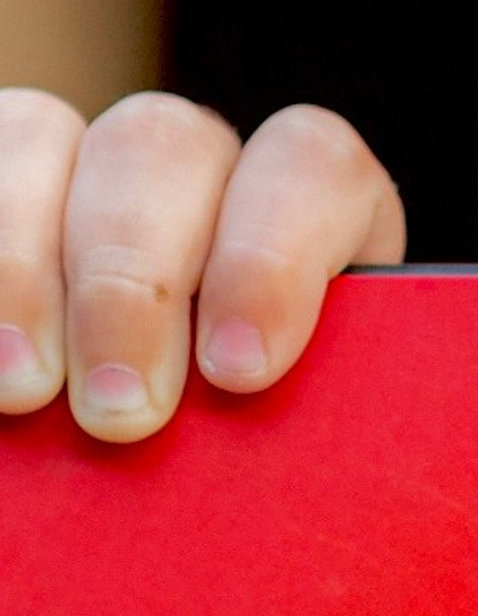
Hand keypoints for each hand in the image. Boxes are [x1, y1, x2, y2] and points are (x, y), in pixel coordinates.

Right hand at [0, 89, 404, 443]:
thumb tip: (264, 402)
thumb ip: (281, 406)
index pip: (312, 162)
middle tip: (124, 412)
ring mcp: (77, 165)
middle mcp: (190, 169)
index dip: (276, 250)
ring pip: (50, 135)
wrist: (95, 480)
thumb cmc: (207, 467)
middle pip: (172, 144)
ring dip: (28, 265)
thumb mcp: (263, 430)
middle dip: (139, 280)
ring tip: (29, 389)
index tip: (240, 369)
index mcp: (295, 216)